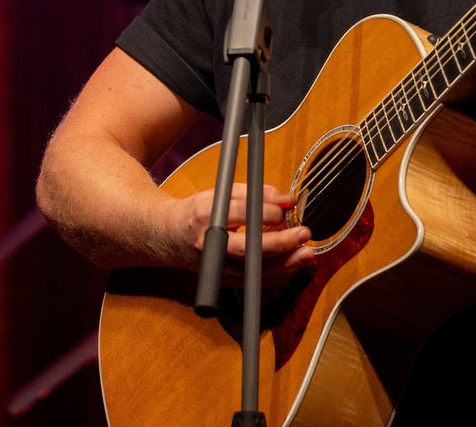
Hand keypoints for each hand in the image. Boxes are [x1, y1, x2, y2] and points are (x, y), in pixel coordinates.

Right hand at [170, 182, 312, 289]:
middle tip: (303, 234)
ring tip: (305, 254)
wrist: (170, 237)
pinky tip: (292, 266)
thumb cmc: (200, 212)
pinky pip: (253, 283)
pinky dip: (275, 276)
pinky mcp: (222, 281)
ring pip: (253, 271)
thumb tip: (288, 200)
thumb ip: (257, 194)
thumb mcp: (225, 193)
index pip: (241, 214)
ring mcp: (215, 266)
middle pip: (248, 249)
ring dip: (284, 265)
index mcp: (207, 216)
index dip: (268, 212)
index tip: (287, 208)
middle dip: (280, 243)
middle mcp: (210, 244)